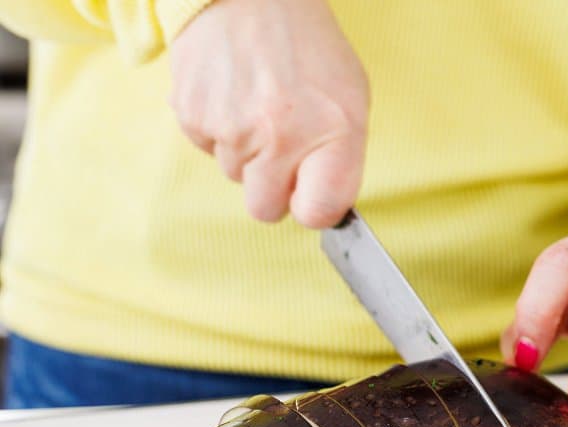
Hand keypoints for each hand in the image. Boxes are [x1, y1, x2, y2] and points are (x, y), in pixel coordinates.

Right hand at [168, 0, 368, 227]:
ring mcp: (232, 128)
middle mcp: (281, 136)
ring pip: (235, 176)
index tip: (310, 192)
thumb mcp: (349, 97)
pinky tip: (232, 93)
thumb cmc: (307, 47)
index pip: (317, 212)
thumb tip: (322, 207)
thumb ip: (340, 158)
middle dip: (273, 188)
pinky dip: (218, 130)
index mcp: (332, 133)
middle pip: (266, 209)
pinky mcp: (193, 116)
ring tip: (258, 104)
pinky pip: (207, 149)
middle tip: (281, 146)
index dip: (312, 207)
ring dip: (246, 153)